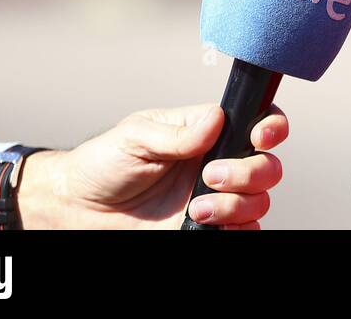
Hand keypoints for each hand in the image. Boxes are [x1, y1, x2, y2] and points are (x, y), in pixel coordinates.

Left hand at [17, 103, 287, 228]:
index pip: (255, 122)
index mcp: (206, 133)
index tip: (260, 135)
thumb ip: (179, 132)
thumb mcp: (136, 137)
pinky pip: (245, 230)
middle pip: (267, 165)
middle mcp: (217, 164)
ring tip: (196, 207)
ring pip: (260, 200)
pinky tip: (204, 223)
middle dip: (249, 171)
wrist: (79, 210)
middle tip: (210, 176)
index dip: (270, 126)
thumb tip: (216, 119)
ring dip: (236, 203)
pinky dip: (236, 227)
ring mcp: (215, 198)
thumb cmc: (103, 165)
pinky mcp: (207, 228)